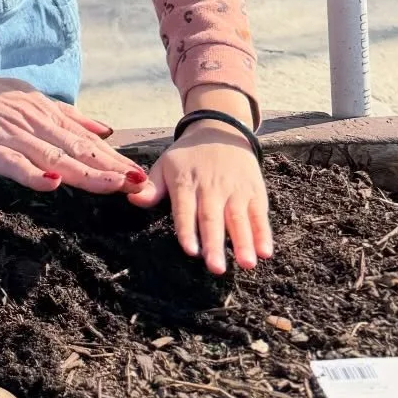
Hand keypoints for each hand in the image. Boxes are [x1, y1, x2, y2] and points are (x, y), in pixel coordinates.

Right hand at [0, 63, 146, 195]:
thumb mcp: (30, 100)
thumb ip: (66, 117)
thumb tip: (104, 130)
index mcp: (44, 114)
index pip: (85, 140)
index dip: (113, 158)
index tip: (140, 174)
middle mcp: (33, 123)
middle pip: (76, 150)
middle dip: (109, 168)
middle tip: (138, 184)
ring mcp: (10, 136)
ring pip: (52, 156)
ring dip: (85, 172)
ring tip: (113, 185)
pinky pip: (12, 163)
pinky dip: (32, 173)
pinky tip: (52, 183)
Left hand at [127, 120, 271, 273]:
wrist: (219, 130)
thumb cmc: (188, 156)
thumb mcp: (165, 165)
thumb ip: (152, 187)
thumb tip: (132, 198)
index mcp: (186, 183)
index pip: (185, 210)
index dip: (187, 230)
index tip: (191, 251)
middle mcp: (211, 188)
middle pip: (212, 219)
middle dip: (215, 244)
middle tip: (216, 268)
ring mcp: (235, 190)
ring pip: (239, 219)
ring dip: (243, 242)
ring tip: (247, 263)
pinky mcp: (254, 192)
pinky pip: (259, 215)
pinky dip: (263, 233)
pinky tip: (265, 252)